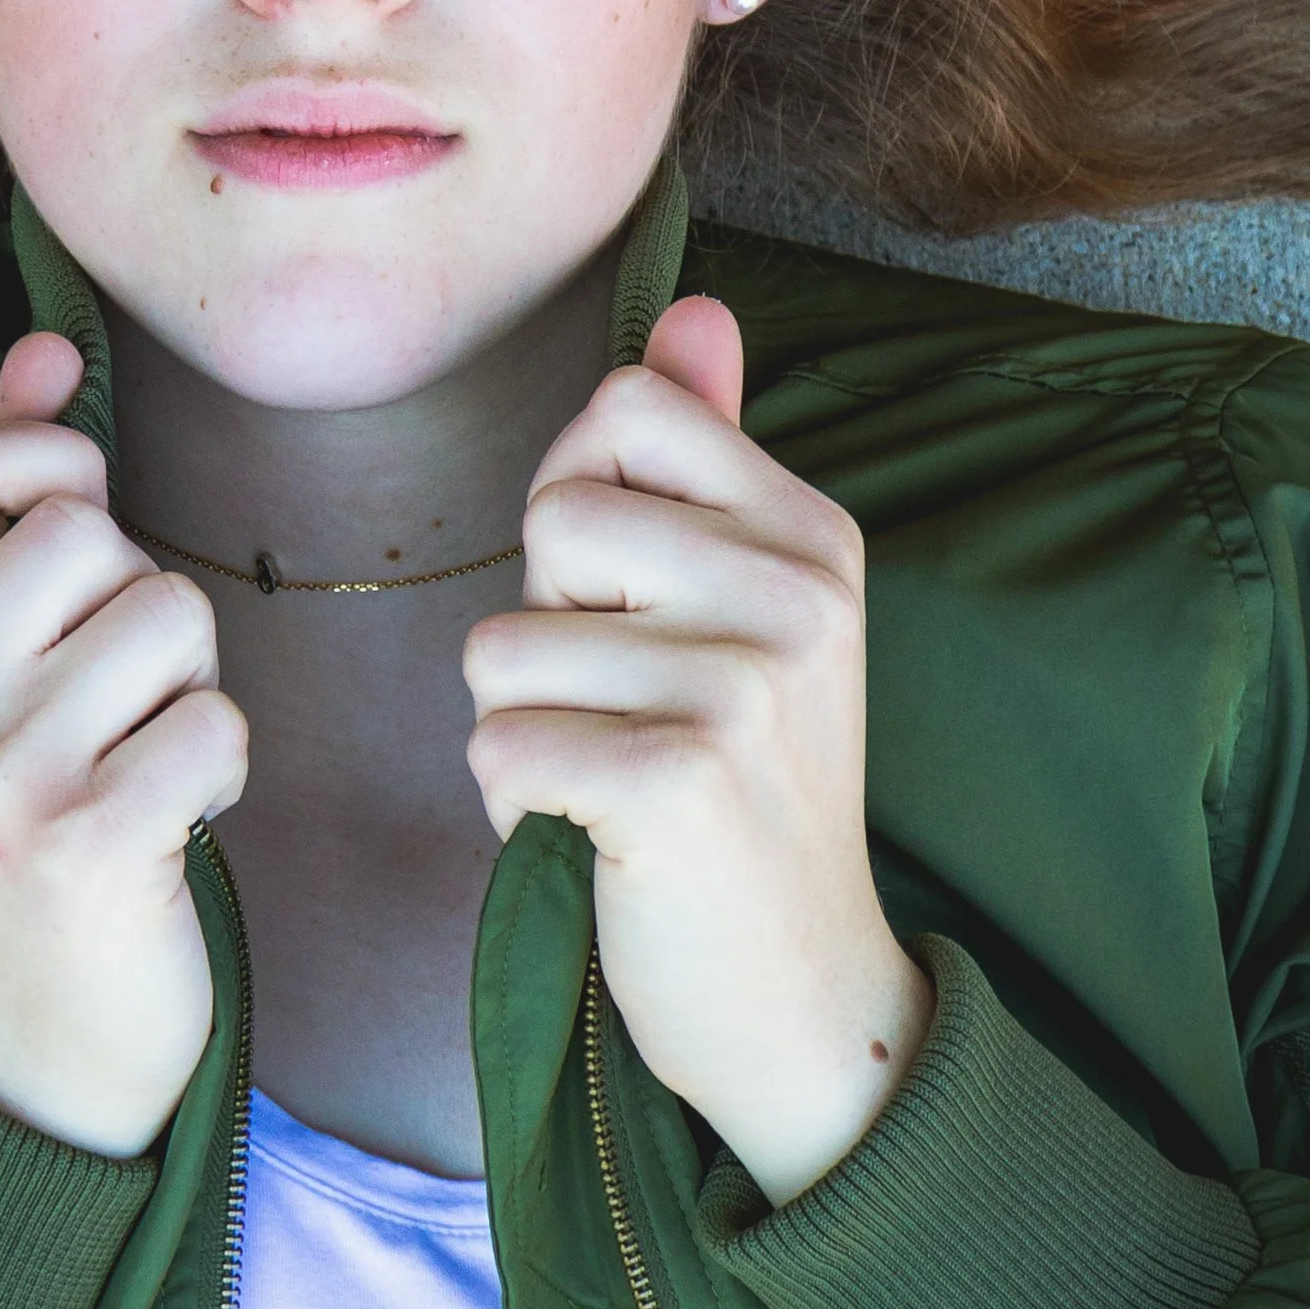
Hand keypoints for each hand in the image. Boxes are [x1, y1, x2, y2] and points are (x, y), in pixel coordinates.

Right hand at [0, 331, 243, 1156]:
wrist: (21, 1041)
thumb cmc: (15, 821)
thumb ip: (3, 504)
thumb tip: (46, 349)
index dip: (48, 466)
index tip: (76, 540)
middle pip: (87, 532)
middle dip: (138, 599)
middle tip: (110, 698)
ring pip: (171, 615)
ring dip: (190, 681)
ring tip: (138, 755)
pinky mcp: (85, 841)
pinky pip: (218, 719)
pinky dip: (221, 765)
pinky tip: (170, 822)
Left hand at [461, 295, 929, 1203]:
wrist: (806, 999)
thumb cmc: (750, 792)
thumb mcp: (753, 608)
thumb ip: (710, 455)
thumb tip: (692, 309)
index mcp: (811, 533)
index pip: (624, 410)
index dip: (584, 503)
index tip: (640, 604)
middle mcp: (795, 594)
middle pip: (553, 519)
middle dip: (551, 627)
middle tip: (638, 715)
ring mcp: (744, 688)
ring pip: (501, 648)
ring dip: (530, 732)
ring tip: (622, 787)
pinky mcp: (677, 783)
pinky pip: (498, 744)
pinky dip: (519, 808)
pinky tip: (603, 841)